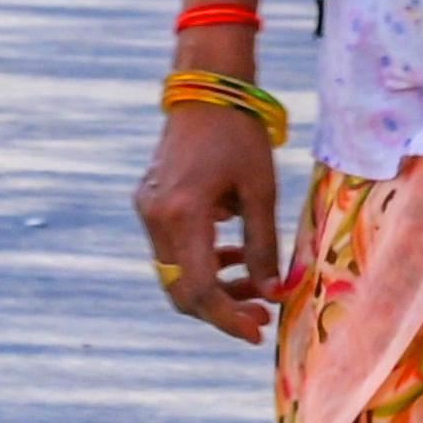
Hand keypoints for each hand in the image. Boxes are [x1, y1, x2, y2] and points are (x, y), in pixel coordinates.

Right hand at [136, 104, 282, 340]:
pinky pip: (170, 249)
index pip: (199, 289)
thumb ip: (264, 246)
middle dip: (220, 310)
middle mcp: (156, 216)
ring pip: (174, 273)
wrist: (206, 89)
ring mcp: (147, 209)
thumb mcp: (261, 192)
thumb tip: (274, 294)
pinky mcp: (149, 202)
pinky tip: (231, 255)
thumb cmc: (240, 135)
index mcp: (183, 214)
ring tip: (254, 285)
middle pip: (180, 289)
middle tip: (261, 315)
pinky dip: (200, 262)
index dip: (227, 319)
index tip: (257, 332)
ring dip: (212, 287)